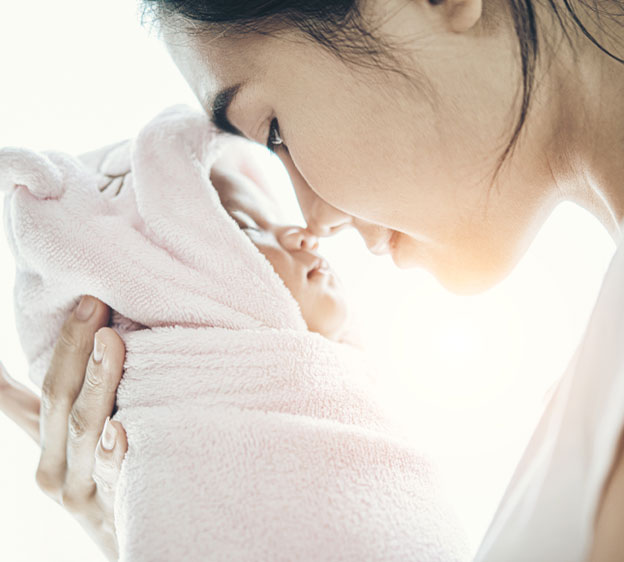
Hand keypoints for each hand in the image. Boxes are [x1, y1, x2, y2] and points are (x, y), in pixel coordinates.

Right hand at [0, 296, 127, 561]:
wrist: (124, 539)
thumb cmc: (98, 477)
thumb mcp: (69, 442)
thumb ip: (48, 404)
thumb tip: (25, 362)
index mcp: (45, 442)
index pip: (27, 391)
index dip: (33, 354)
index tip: (54, 307)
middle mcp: (55, 465)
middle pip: (59, 398)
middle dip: (74, 347)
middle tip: (92, 303)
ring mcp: (82, 488)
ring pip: (85, 429)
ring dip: (99, 381)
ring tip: (110, 341)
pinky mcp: (114, 506)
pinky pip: (116, 474)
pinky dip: (116, 451)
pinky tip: (121, 429)